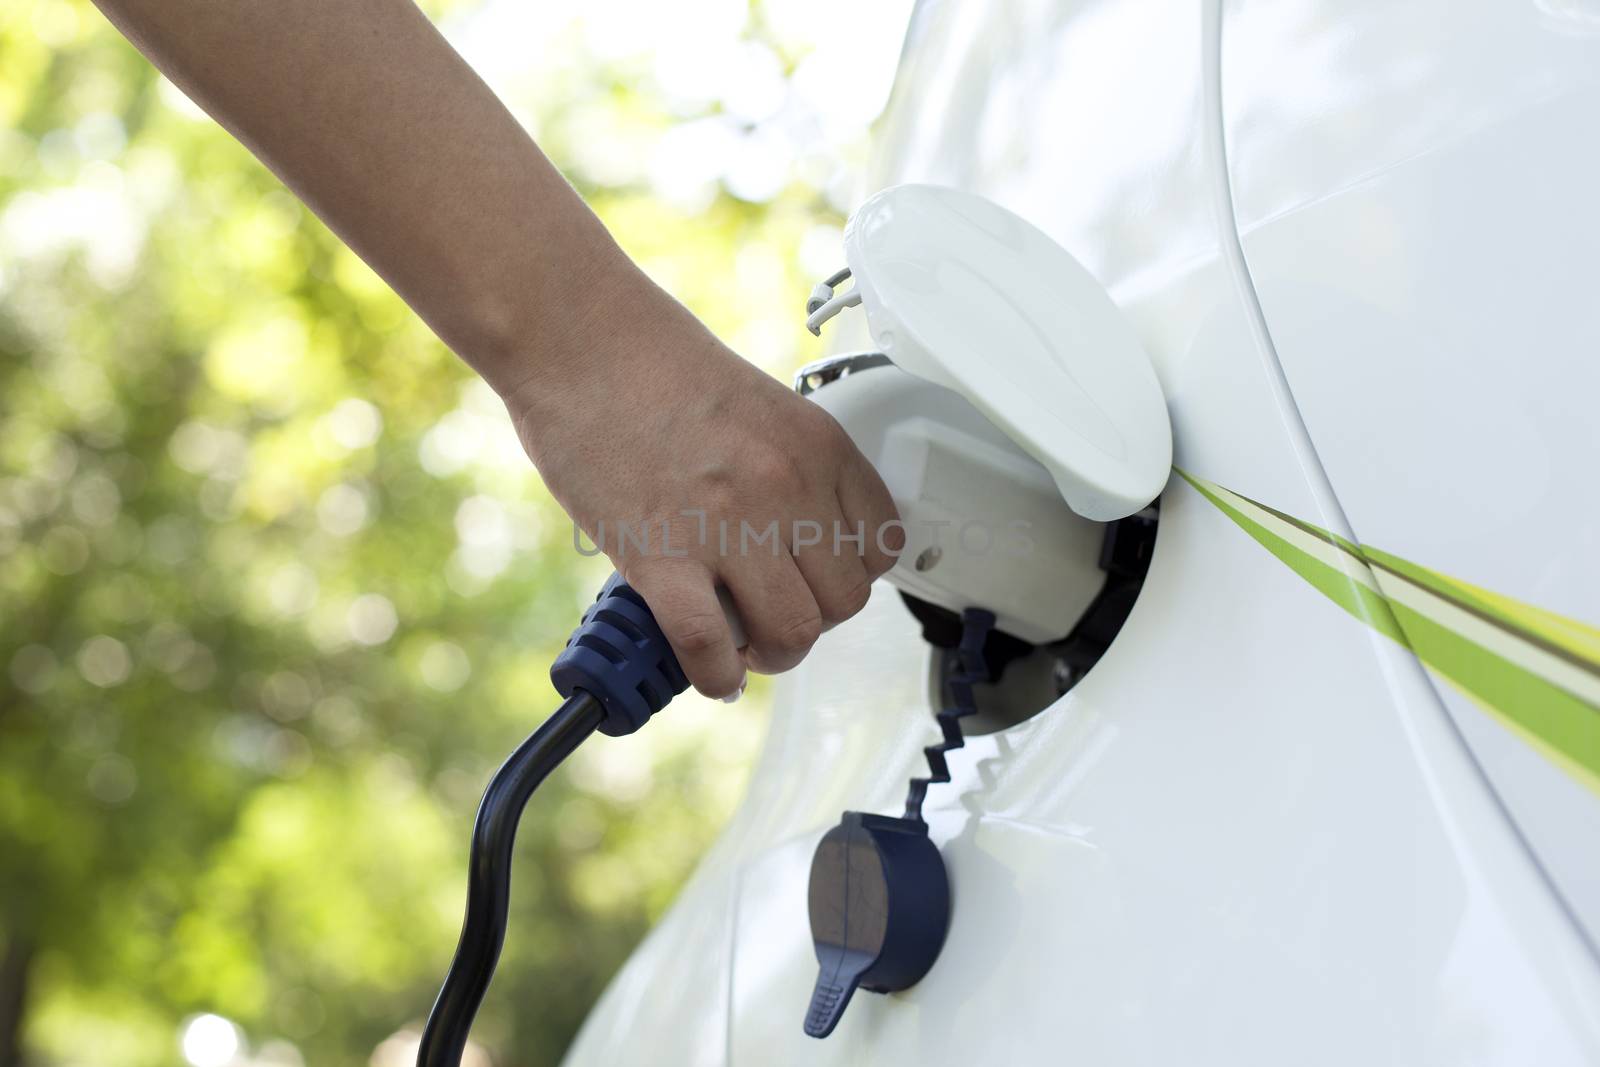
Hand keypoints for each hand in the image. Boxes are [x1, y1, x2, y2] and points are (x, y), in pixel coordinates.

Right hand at [504, 267, 902, 698]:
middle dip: (813, 623)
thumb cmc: (652, 365)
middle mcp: (785, 487)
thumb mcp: (760, 407)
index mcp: (817, 446)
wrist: (579, 340)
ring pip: (792, 634)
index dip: (849, 578)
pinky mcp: (662, 556)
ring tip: (745, 647)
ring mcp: (727, 524)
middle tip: (775, 618)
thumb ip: (789, 471)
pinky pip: (710, 647)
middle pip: (844, 602)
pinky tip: (711, 671)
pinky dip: (716, 676)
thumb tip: (795, 544)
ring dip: (771, 656)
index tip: (819, 583)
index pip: (882, 547)